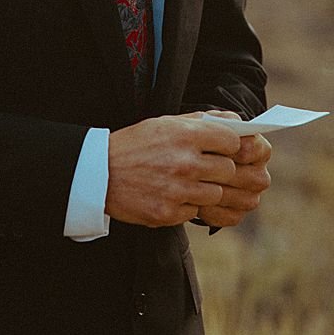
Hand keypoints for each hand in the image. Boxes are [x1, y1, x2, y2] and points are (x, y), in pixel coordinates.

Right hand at [106, 113, 241, 227]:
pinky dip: (187, 205)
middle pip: (229, 170)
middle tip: (203, 169)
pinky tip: (170, 195)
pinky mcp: (169, 212)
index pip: (232, 142)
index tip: (221, 149)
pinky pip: (196, 212)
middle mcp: (184, 162)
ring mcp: (177, 190)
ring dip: (205, 190)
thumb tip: (236, 122)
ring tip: (185, 183)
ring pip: (217, 194)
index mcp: (183, 135)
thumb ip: (200, 122)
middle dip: (220, 170)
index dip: (229, 146)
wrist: (97, 174)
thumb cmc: (133, 145)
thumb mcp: (162, 124)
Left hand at [196, 124, 271, 227]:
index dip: (246, 150)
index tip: (227, 149)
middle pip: (257, 178)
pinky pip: (232, 217)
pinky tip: (197, 203)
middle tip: (207, 171)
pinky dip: (214, 211)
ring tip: (198, 186)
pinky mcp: (234, 213)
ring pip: (247, 199)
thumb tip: (235, 124)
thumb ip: (217, 121)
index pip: (260, 150)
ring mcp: (248, 195)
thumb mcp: (199, 123)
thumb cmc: (190, 137)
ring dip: (222, 193)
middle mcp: (257, 173)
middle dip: (232, 174)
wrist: (173, 161)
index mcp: (255, 148)